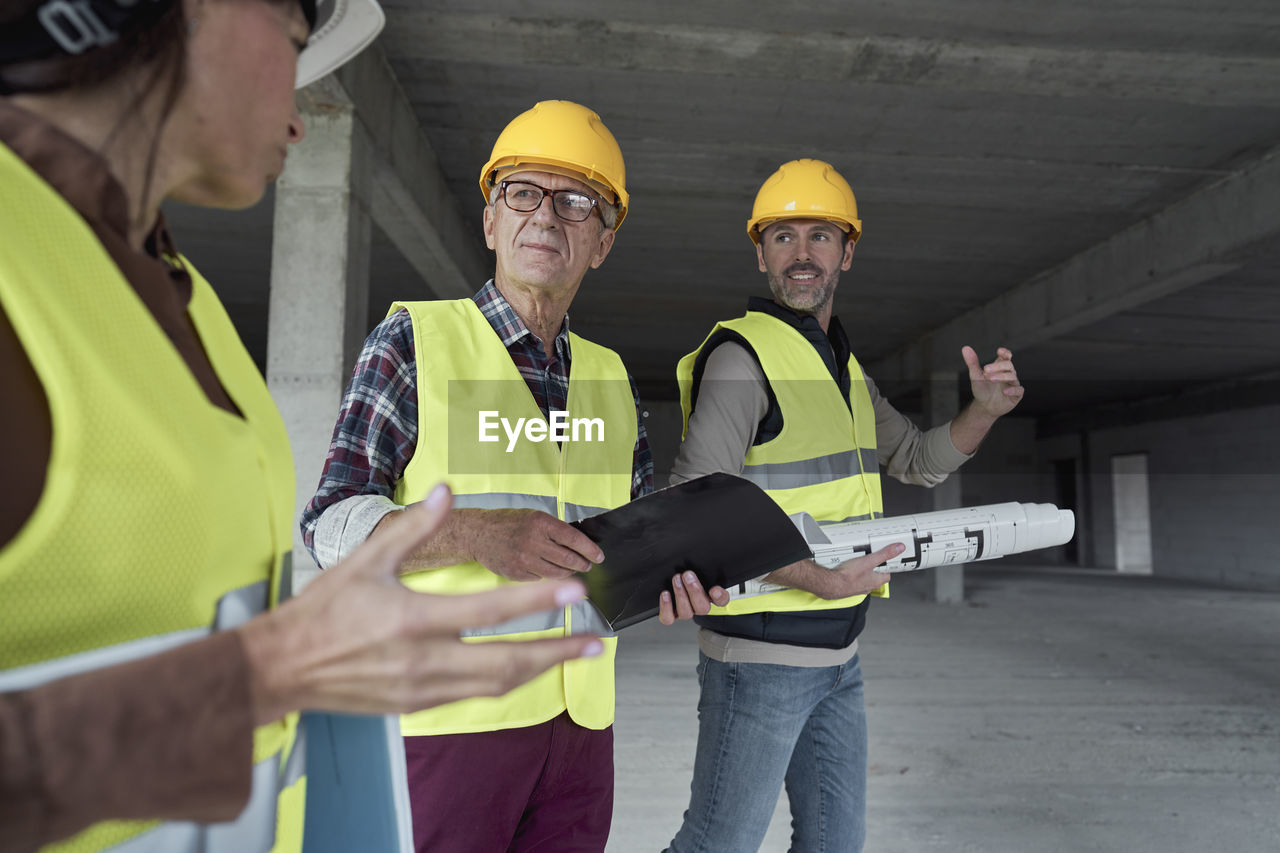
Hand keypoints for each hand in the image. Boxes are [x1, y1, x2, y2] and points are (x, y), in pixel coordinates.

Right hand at [240, 485, 601, 724]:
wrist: (283, 669)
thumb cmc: (323, 611)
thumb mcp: (366, 560)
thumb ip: (412, 527)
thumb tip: (445, 490)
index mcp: (411, 619)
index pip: (489, 611)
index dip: (537, 602)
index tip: (574, 594)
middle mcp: (423, 660)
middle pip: (505, 661)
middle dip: (556, 652)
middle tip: (594, 642)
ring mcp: (422, 688)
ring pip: (495, 684)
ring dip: (539, 670)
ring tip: (572, 656)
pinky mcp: (417, 705)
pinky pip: (474, 695)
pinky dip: (506, 681)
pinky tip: (526, 669)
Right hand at [466, 508, 604, 581]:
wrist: (478, 533)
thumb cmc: (508, 523)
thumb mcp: (533, 517)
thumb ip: (553, 530)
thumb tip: (579, 544)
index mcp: (540, 523)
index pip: (573, 538)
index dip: (589, 549)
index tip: (599, 556)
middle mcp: (532, 541)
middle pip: (568, 559)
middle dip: (583, 564)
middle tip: (588, 565)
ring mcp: (523, 560)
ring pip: (557, 573)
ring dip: (569, 573)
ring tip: (572, 569)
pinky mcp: (516, 574)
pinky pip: (541, 579)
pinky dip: (548, 576)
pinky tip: (549, 571)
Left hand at [657, 571, 730, 625]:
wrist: (674, 580)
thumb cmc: (690, 575)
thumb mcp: (700, 570)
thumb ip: (706, 569)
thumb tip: (711, 558)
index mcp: (710, 596)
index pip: (721, 600)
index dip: (719, 597)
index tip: (714, 589)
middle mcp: (698, 607)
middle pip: (702, 608)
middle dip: (694, 591)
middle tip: (688, 575)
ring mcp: (685, 612)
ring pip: (686, 613)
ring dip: (680, 595)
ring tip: (676, 579)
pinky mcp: (671, 615)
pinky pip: (668, 618)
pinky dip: (666, 607)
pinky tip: (665, 594)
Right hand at [811, 542, 904, 599]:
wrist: (830, 584)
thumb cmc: (848, 577)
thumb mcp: (869, 561)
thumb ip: (884, 554)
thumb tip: (899, 549)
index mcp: (876, 581)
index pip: (887, 573)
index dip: (887, 565)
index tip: (887, 559)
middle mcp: (868, 586)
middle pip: (875, 575)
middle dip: (873, 566)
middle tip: (869, 557)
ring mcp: (858, 587)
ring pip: (863, 577)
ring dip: (861, 570)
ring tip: (857, 560)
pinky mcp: (848, 587)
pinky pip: (852, 579)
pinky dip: (851, 574)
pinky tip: (846, 568)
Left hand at [962, 345, 1023, 417]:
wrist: (984, 407)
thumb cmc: (982, 389)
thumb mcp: (975, 376)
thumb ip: (972, 362)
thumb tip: (965, 348)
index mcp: (1000, 367)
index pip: (1006, 356)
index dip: (1005, 353)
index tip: (999, 351)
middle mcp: (1008, 374)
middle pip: (1008, 365)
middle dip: (998, 366)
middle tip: (985, 369)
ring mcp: (1013, 384)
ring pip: (1012, 376)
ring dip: (1002, 376)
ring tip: (990, 379)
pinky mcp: (1016, 395)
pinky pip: (1019, 390)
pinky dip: (1013, 390)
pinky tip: (1004, 391)